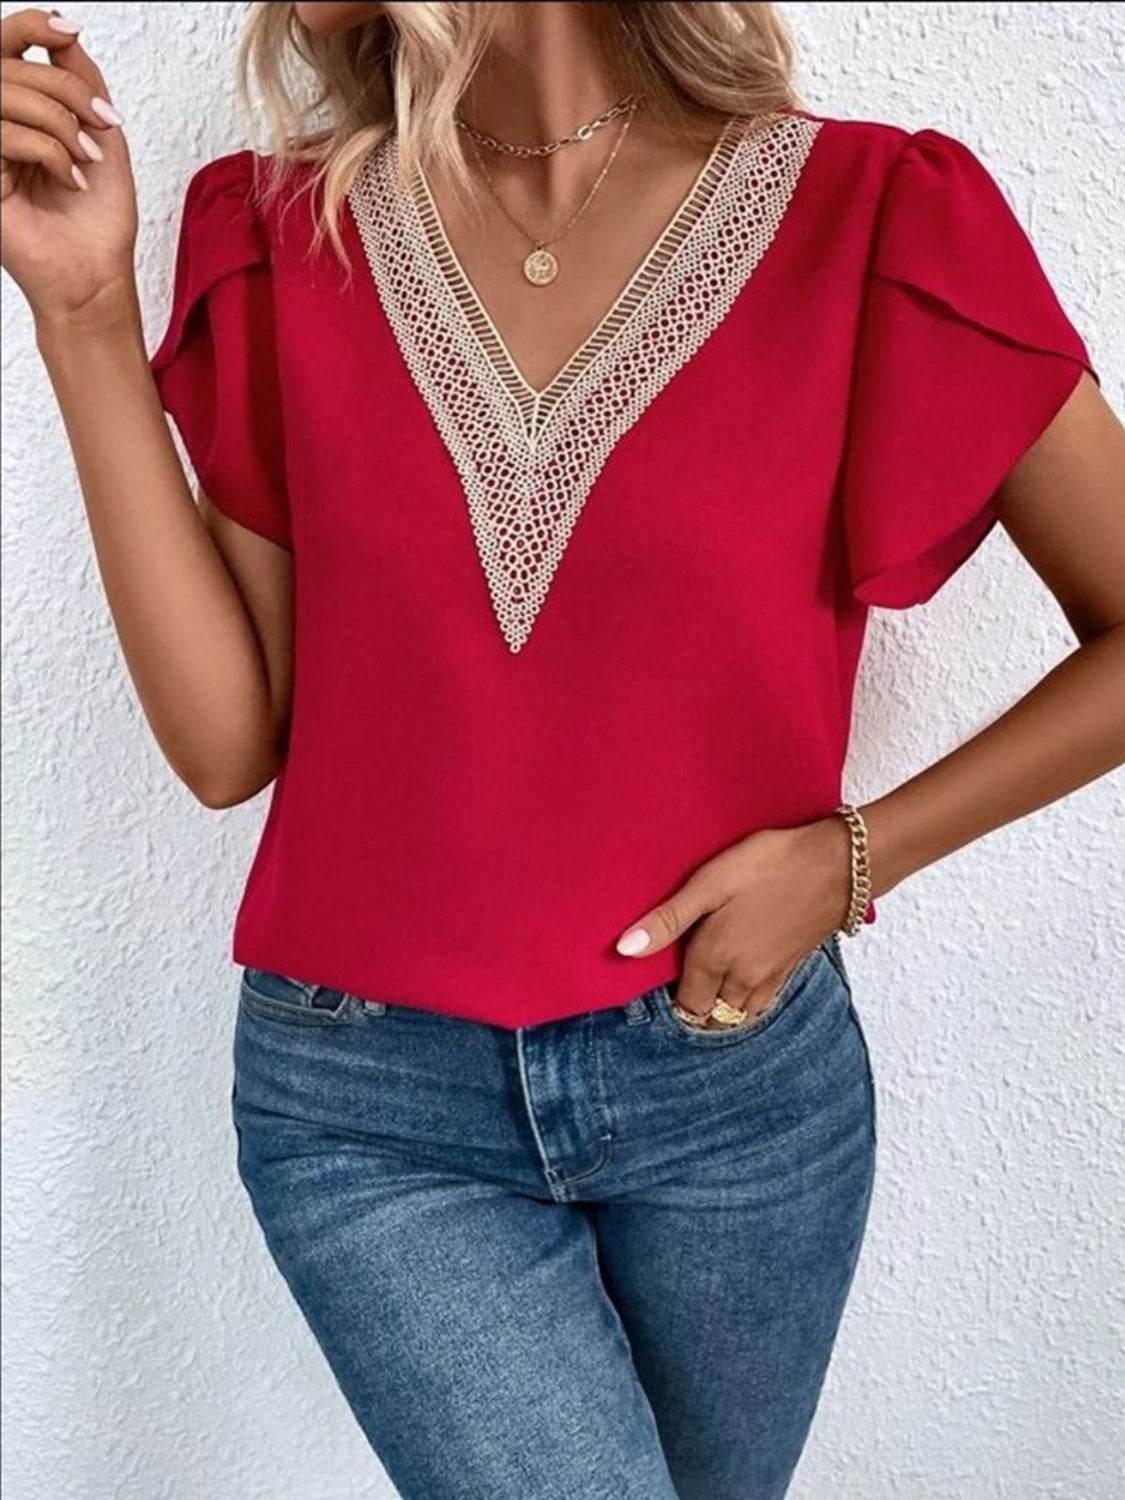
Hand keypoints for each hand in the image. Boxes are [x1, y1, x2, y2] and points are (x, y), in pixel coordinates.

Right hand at [1, 9, 137, 321]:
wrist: (97, 273)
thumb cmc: (98, 218)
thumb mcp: (100, 133)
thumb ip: (79, 80)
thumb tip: (62, 30)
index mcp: (19, 110)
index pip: (6, 47)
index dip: (30, 26)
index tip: (68, 30)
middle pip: (9, 65)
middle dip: (64, 88)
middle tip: (100, 123)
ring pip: (6, 95)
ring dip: (60, 123)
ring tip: (87, 158)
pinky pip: (4, 134)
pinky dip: (47, 151)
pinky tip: (69, 178)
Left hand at [615, 816, 853, 1029]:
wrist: (838, 865)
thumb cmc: (770, 866)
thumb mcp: (709, 883)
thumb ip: (668, 920)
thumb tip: (624, 949)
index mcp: (715, 958)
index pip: (686, 1005)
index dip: (672, 998)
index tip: (663, 982)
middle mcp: (742, 977)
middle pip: (711, 1017)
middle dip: (695, 1011)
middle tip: (683, 987)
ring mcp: (771, 976)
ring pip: (738, 1016)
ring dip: (721, 1012)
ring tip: (709, 991)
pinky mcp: (792, 968)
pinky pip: (763, 1004)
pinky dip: (747, 1005)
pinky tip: (742, 984)